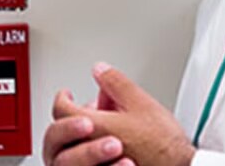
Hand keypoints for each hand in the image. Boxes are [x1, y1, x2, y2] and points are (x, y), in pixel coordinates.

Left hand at [44, 63, 194, 165]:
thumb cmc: (163, 144)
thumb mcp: (141, 102)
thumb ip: (115, 83)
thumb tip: (99, 70)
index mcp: (94, 128)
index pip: (61, 111)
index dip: (62, 98)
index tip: (66, 94)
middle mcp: (88, 150)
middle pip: (61, 132)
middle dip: (72, 116)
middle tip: (83, 107)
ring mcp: (95, 165)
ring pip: (72, 150)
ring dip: (81, 133)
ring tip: (102, 124)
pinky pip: (88, 164)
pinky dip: (92, 149)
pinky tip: (108, 143)